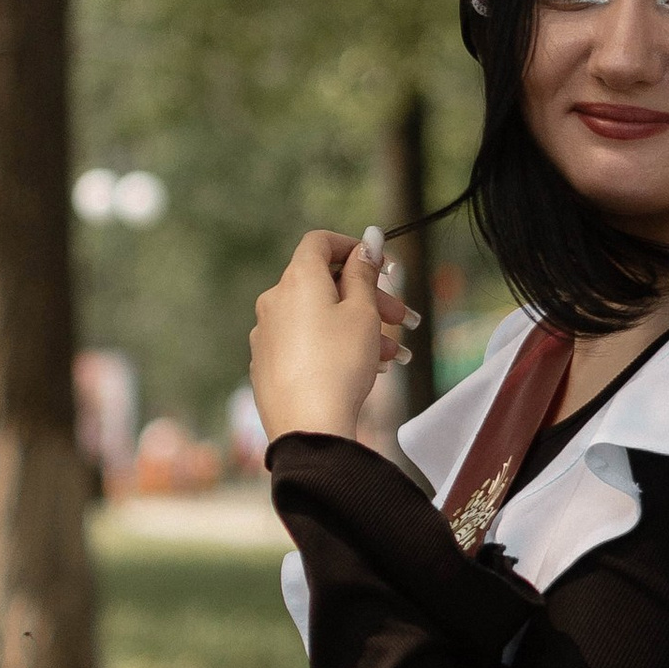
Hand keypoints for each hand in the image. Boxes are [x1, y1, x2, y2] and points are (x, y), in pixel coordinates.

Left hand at [250, 230, 414, 443]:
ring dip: (358, 328)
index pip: (320, 242)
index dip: (352, 246)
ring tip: (393, 355)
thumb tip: (368, 240)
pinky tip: (363, 369)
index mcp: (297, 280)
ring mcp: (267, 334)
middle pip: (324, 284)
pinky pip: (305, 343)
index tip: (380, 263)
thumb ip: (364, 272)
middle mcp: (274, 301)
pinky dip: (333, 346)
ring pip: (319, 318)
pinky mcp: (267, 365)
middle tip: (402, 317)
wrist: (309, 427)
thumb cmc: (339, 364)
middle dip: (368, 297)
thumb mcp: (362, 312)